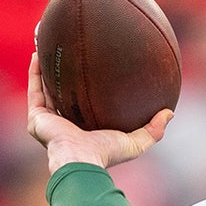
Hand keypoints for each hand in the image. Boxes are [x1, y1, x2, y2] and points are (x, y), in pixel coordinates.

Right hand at [26, 53, 172, 173]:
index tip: (94, 70)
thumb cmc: (107, 154)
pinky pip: (35, 90)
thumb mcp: (137, 142)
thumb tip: (170, 113)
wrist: (82, 160)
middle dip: (64, 73)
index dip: (87, 88)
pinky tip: (39, 52)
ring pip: (45, 88)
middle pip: (64, 93)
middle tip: (70, 52)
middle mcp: (64, 124)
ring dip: (46, 67)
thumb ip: (153, 129)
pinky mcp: (36, 118)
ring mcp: (48, 121)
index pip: (85, 105)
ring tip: (48, 45)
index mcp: (84, 129)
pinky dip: (36, 72)